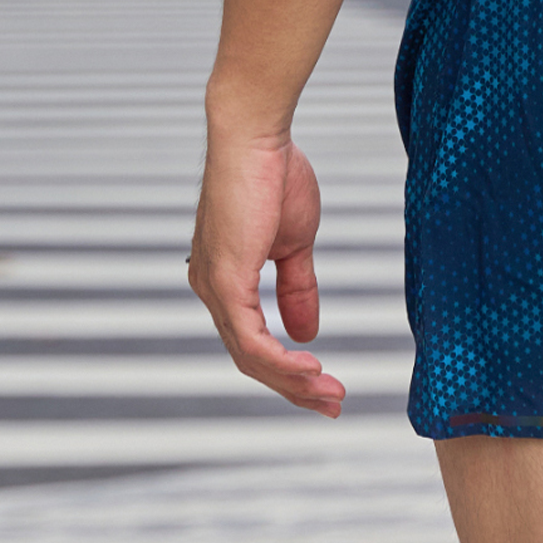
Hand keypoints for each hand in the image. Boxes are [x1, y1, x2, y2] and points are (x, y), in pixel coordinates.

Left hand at [188, 131, 347, 417]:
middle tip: (332, 404)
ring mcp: (214, 287)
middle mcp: (210, 289)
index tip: (325, 382)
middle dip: (293, 387)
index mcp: (224, 279)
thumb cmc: (272, 175)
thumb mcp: (293, 243)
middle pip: (250, 358)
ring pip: (250, 356)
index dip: (288, 368)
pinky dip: (280, 360)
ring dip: (293, 381)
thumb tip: (307, 332)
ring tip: (330, 393)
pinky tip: (309, 368)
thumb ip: (297, 288)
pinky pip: (251, 338)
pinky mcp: (226, 281)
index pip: (253, 340)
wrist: (257, 138)